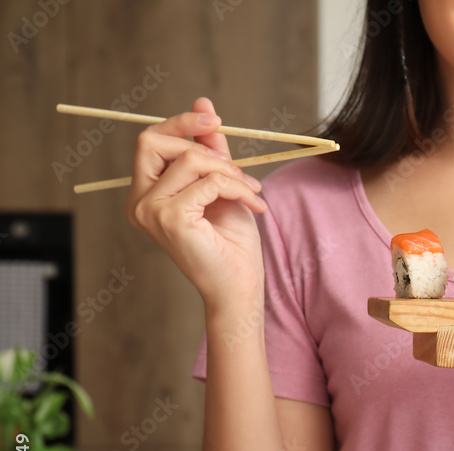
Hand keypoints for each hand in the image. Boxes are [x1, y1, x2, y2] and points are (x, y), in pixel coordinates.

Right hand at [126, 97, 268, 313]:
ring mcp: (149, 211)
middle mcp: (139, 203)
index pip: (150, 141)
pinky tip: (255, 205)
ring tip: (252, 192)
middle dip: (203, 145)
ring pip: (190, 159)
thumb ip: (210, 148)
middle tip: (237, 167)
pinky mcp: (169, 218)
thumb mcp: (222, 184)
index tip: (214, 120)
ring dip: (230, 171)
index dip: (180, 123)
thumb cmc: (231, 242)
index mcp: (146, 194)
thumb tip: (204, 103)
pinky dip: (238, 187)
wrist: (240, 285)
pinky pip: (209, 181)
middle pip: (154, 141)